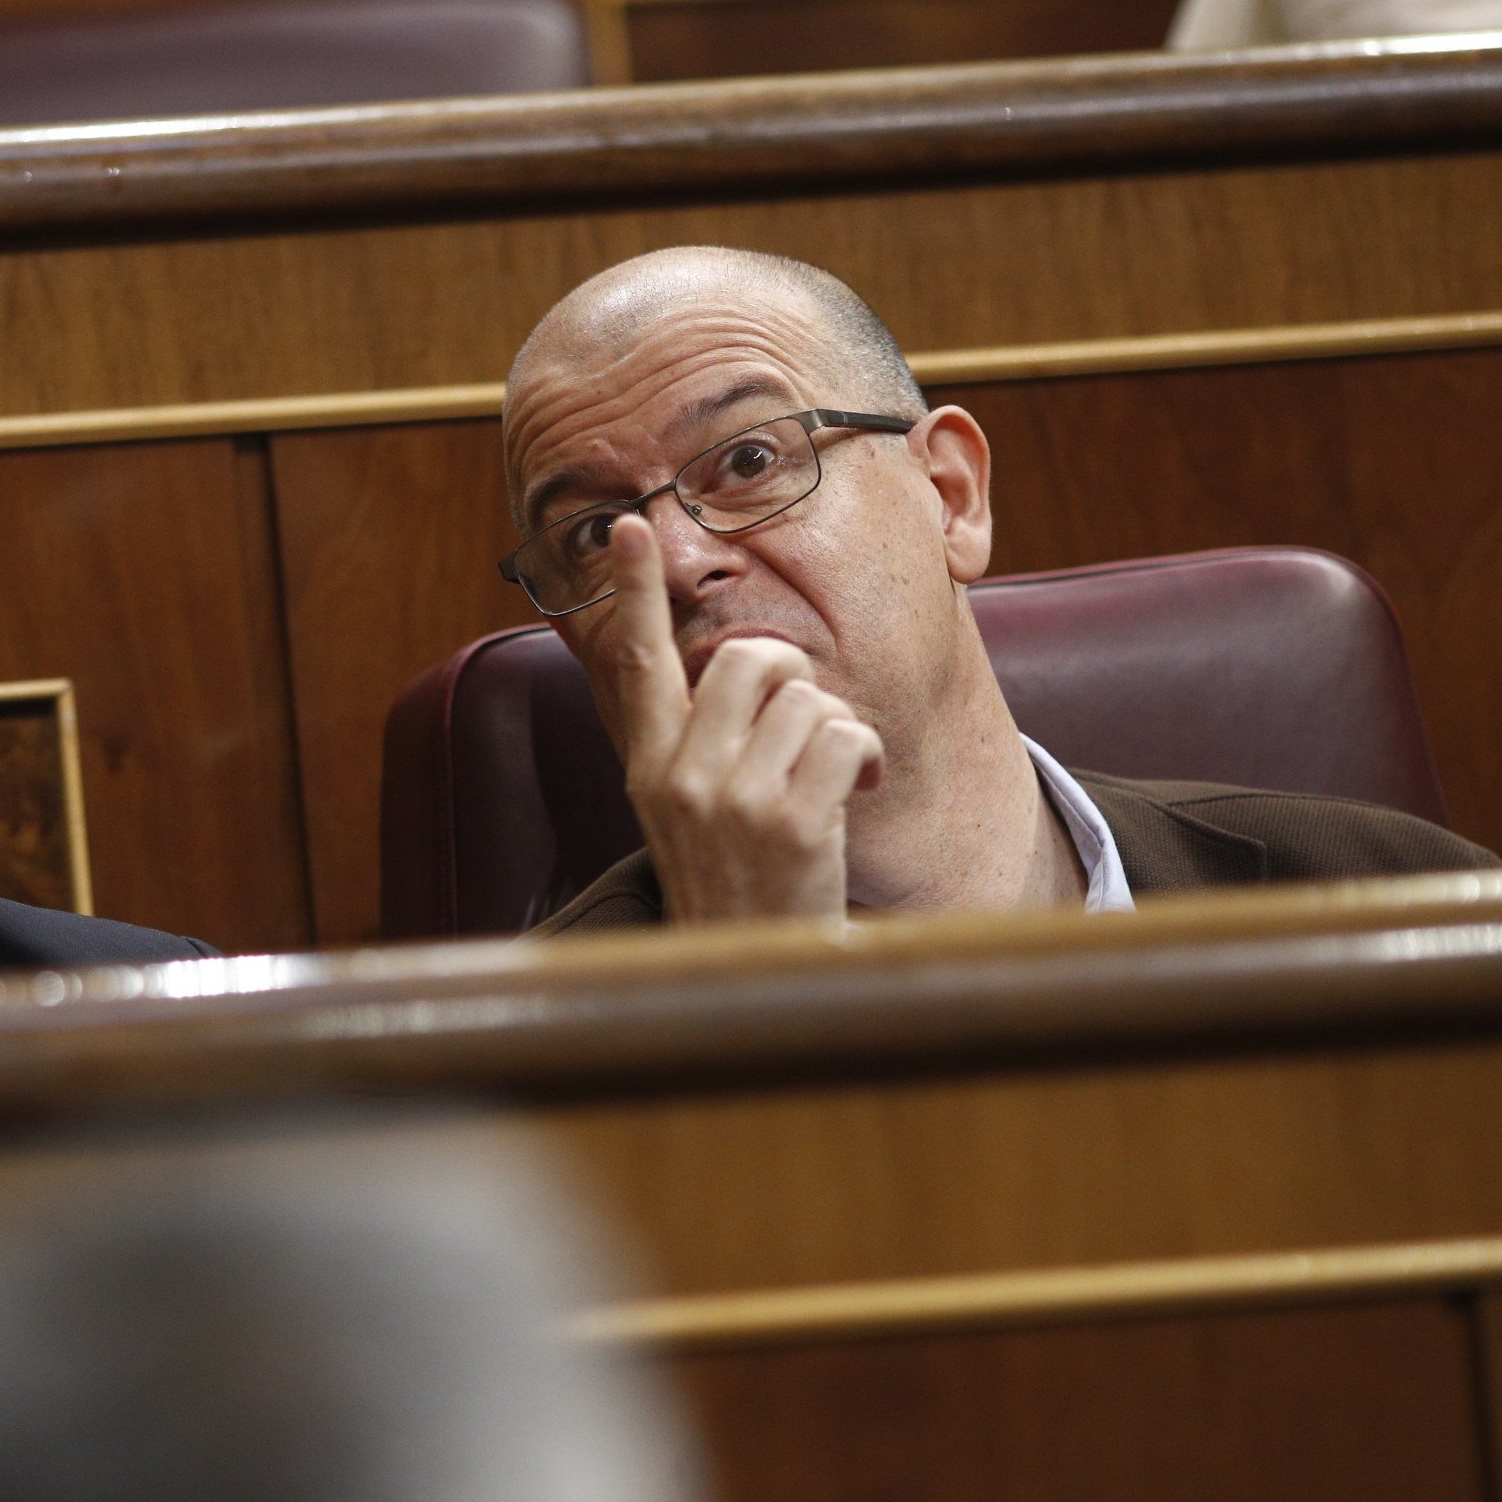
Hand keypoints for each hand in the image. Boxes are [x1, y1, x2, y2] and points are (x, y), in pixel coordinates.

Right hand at [595, 515, 882, 923]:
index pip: (636, 660)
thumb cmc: (738, 881)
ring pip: (809, 696)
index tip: (633, 527)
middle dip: (794, 679)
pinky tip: (855, 795)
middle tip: (801, 729)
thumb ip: (697, 739)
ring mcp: (734, 800)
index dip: (633, 590)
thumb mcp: (687, 809)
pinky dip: (867, 758)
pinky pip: (847, 735)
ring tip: (827, 781)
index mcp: (649, 766)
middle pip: (748, 658)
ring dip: (837, 732)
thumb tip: (739, 662)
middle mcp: (681, 777)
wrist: (756, 974)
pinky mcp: (793, 822)